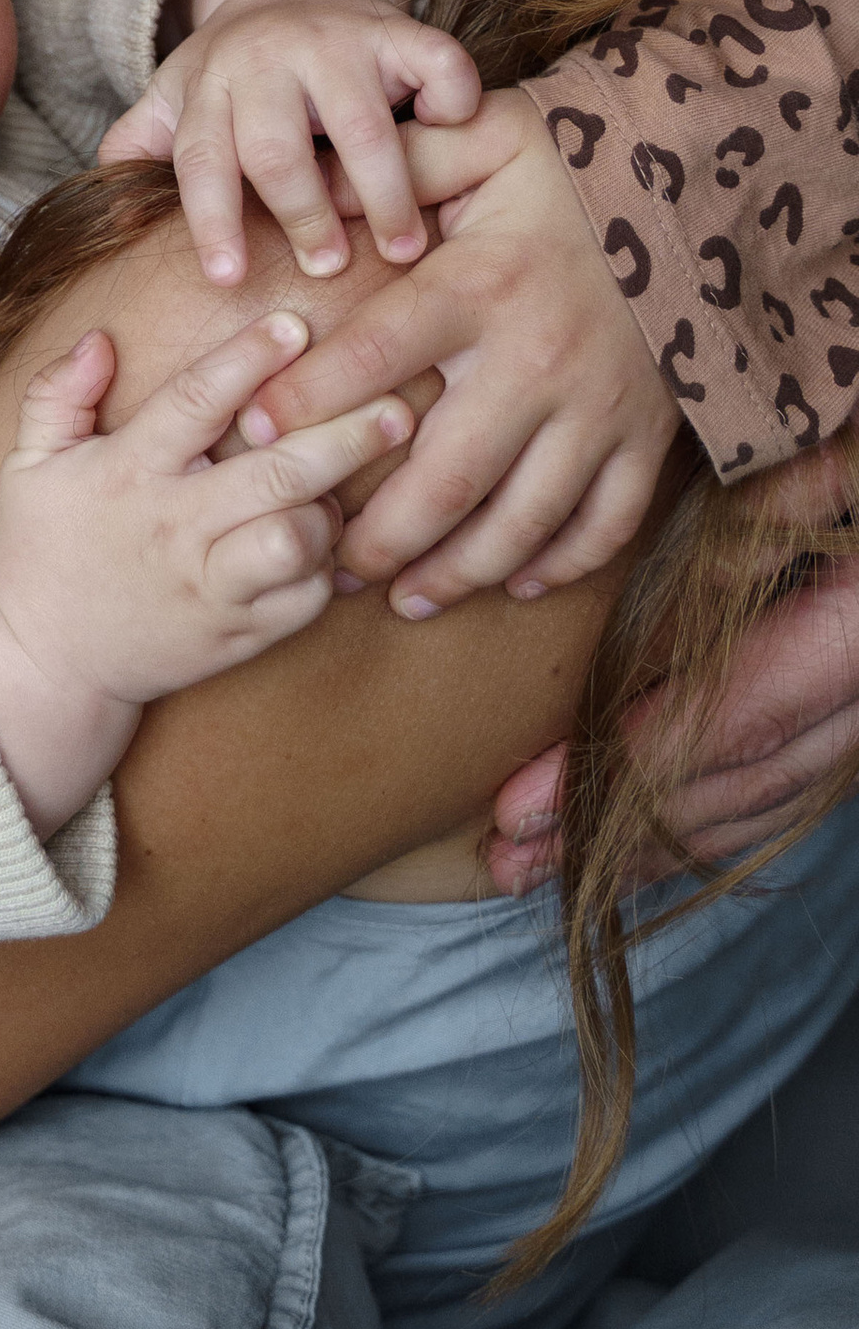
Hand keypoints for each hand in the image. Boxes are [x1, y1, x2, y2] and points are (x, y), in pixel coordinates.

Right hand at [0, 315, 413, 831]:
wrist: (48, 662)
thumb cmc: (44, 549)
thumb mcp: (29, 464)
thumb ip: (59, 395)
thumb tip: (101, 339)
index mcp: (128, 472)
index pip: (195, 402)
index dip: (249, 360)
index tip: (295, 326)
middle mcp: (175, 526)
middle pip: (277, 473)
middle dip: (346, 436)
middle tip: (400, 407)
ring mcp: (210, 586)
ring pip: (299, 540)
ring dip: (330, 510)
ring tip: (340, 486)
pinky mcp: (237, 634)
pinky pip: (305, 599)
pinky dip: (325, 569)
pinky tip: (323, 543)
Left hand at [102, 0, 480, 287]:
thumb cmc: (237, 70)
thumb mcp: (179, 98)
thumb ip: (142, 147)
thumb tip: (106, 215)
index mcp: (208, 84)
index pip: (200, 158)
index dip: (211, 219)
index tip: (228, 277)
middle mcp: (265, 58)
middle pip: (276, 148)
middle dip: (302, 215)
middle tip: (328, 270)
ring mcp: (335, 39)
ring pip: (359, 123)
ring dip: (382, 191)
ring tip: (399, 248)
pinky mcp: (398, 27)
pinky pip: (434, 61)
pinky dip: (449, 99)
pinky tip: (450, 139)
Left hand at [236, 89, 679, 613]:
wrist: (695, 191)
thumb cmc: (567, 166)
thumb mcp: (480, 141)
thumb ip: (398, 165)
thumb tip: (314, 185)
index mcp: (479, 287)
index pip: (377, 354)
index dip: (308, 398)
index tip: (251, 432)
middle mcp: (536, 360)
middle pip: (447, 475)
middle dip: (380, 536)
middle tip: (326, 566)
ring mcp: (599, 408)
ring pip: (523, 519)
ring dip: (460, 570)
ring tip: (404, 597)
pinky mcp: (647, 435)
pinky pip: (606, 521)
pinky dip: (561, 563)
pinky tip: (512, 583)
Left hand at [489, 479, 858, 888]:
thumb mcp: (851, 459)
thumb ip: (786, 504)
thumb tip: (716, 555)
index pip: (731, 716)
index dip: (627, 766)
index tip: (526, 799)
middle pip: (731, 784)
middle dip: (611, 829)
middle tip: (504, 854)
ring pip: (755, 808)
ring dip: (645, 847)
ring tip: (533, 868)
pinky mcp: (849, 726)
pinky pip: (778, 798)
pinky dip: (700, 829)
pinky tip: (629, 853)